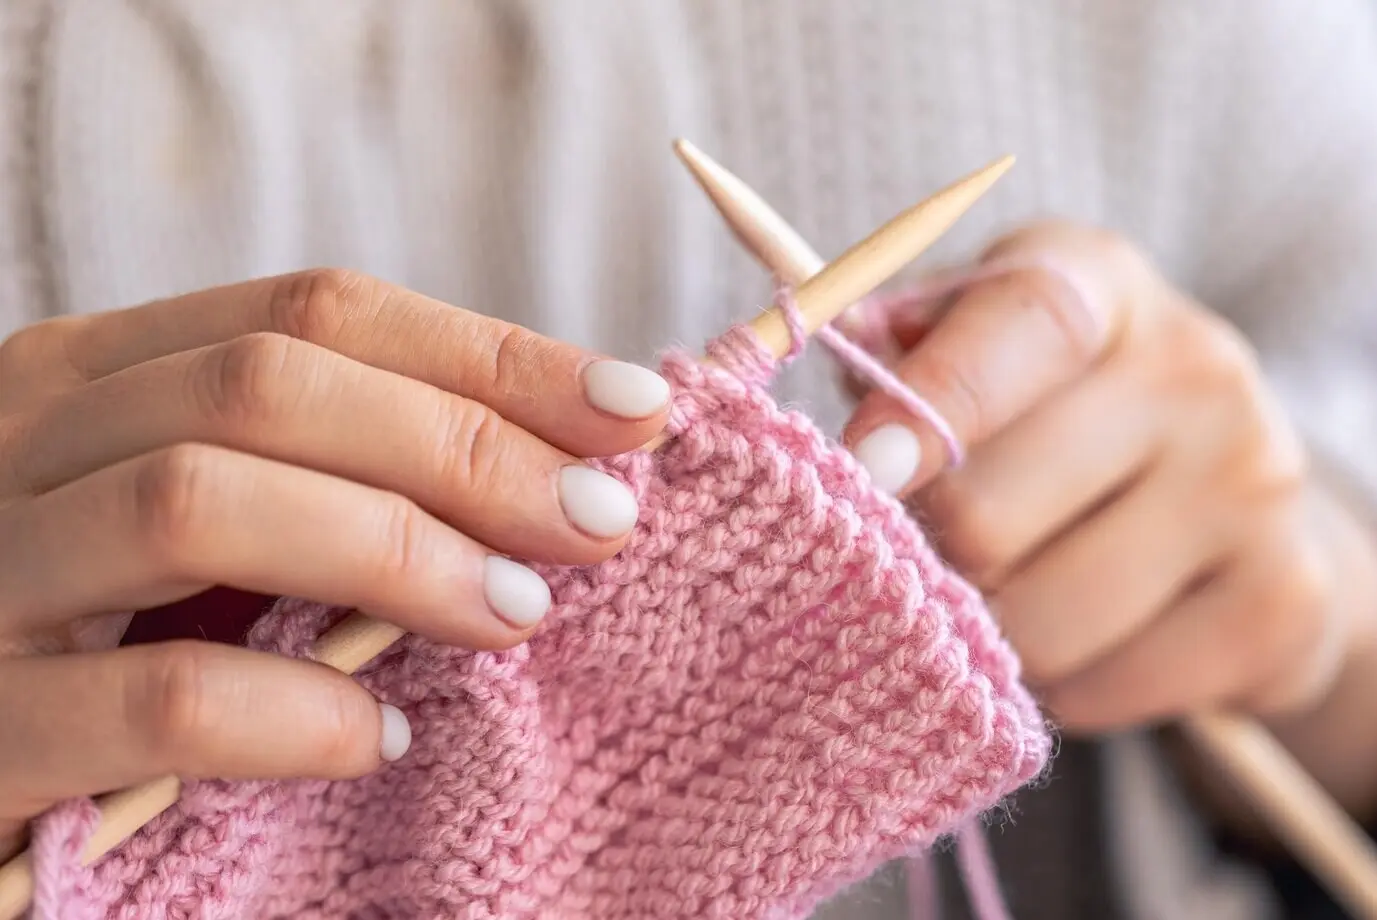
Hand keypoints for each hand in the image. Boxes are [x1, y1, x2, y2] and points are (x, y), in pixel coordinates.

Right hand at [0, 269, 669, 848]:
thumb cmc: (96, 636)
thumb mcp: (208, 525)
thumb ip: (331, 480)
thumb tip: (554, 470)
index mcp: (94, 373)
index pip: (314, 315)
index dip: (488, 353)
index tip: (630, 409)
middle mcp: (24, 440)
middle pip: (267, 386)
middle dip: (464, 444)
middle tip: (598, 519)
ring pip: (200, 501)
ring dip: (397, 549)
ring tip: (519, 610)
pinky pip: (158, 698)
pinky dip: (295, 712)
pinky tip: (383, 736)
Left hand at [844, 222, 1376, 732]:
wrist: (1227, 500)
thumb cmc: (1051, 414)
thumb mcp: (977, 346)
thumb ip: (899, 345)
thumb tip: (829, 332)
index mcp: (1101, 287)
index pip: (1023, 324)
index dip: (930, 400)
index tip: (862, 465)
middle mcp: (1195, 371)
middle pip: (989, 512)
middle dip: (931, 554)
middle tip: (934, 548)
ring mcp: (1253, 487)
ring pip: (1037, 623)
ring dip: (989, 631)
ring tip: (1007, 590)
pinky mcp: (1279, 602)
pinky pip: (1098, 691)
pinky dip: (1060, 686)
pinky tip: (1082, 634)